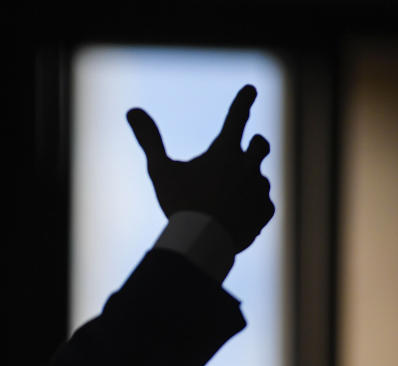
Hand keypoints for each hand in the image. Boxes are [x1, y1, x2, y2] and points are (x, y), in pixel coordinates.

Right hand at [126, 84, 274, 252]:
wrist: (202, 243)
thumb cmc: (180, 204)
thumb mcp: (160, 171)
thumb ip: (149, 140)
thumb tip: (132, 111)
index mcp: (224, 151)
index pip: (237, 116)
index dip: (244, 100)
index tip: (251, 89)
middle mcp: (248, 166)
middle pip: (260, 145)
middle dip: (255, 144)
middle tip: (250, 147)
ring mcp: (259, 189)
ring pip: (260, 178)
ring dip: (248, 182)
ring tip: (229, 199)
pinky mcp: (265, 211)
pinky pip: (263, 204)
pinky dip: (252, 206)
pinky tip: (238, 216)